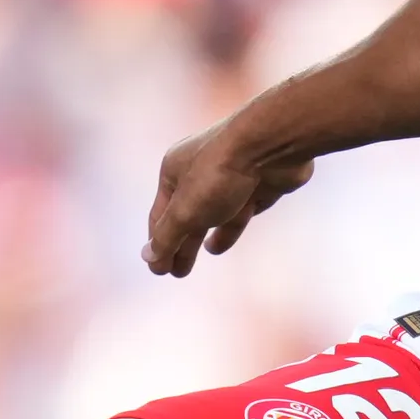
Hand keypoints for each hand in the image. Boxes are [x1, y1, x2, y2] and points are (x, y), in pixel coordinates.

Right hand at [144, 115, 317, 275]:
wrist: (271, 145)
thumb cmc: (221, 173)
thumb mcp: (187, 211)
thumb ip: (167, 236)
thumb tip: (148, 257)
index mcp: (174, 171)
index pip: (159, 216)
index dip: (158, 245)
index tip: (158, 270)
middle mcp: (199, 171)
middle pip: (185, 216)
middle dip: (179, 245)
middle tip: (175, 273)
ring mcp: (230, 177)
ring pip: (212, 215)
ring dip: (200, 238)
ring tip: (194, 260)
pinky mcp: (258, 184)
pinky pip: (240, 211)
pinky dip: (229, 228)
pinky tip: (217, 245)